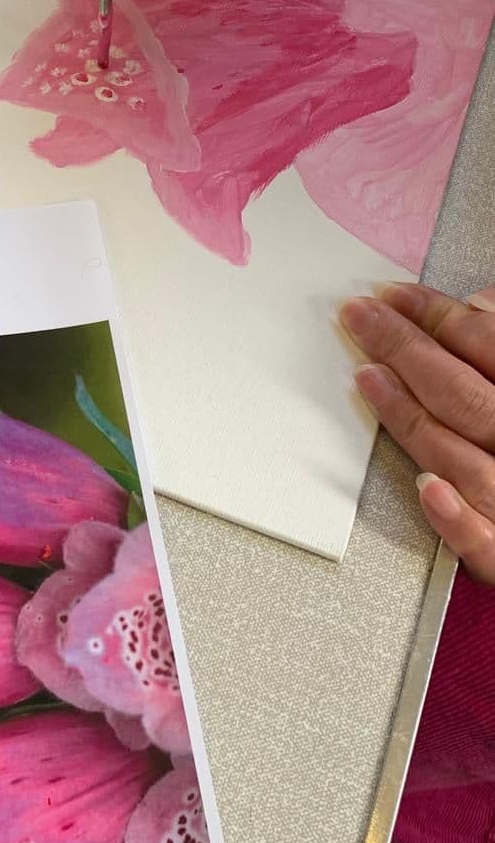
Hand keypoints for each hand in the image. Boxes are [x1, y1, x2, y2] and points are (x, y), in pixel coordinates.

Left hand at [340, 285, 494, 583]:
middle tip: (361, 318)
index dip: (439, 317)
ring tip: (368, 376)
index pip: (491, 346)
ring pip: (464, 461)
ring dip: (410, 418)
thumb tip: (481, 306)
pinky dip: (456, 518)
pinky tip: (426, 488)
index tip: (394, 297)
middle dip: (407, 350)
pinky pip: (487, 544)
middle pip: (466, 396)